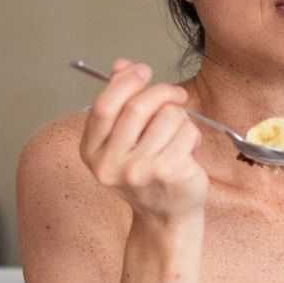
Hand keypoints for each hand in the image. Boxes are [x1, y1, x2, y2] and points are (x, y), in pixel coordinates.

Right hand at [79, 58, 206, 226]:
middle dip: (161, 92)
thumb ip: (120, 100)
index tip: (143, 71)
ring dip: (180, 119)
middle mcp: (110, 165)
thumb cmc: (147, 173)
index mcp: (91, 153)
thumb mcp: (125, 139)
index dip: (125, 82)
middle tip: (176, 95)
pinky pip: (187, 131)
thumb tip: (121, 64)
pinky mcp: (168, 172)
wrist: (165, 218)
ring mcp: (139, 171)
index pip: (103, 106)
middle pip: (137, 106)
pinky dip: (192, 136)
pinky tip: (187, 153)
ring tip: (177, 138)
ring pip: (168, 116)